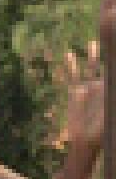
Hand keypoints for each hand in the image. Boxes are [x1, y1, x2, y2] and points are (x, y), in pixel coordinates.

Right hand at [53, 41, 104, 157]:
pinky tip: (68, 55)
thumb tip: (105, 84)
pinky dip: (69, 66)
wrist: (85, 140)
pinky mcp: (75, 92)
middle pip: (104, 67)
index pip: (112, 72)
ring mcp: (88, 88)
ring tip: (94, 43)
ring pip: (89, 68)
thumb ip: (109, 97)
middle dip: (106, 55)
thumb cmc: (102, 130)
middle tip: (110, 38)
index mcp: (109, 91)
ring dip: (91, 56)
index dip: (113, 61)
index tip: (115, 47)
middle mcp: (101, 87)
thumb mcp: (110, 110)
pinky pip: (72, 76)